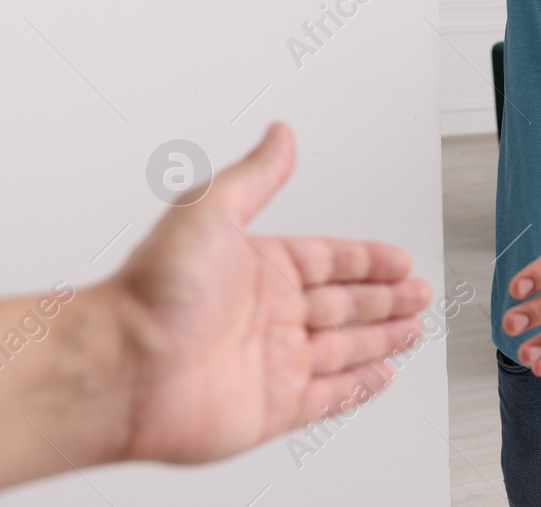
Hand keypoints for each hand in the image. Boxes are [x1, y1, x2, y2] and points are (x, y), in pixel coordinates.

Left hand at [111, 122, 431, 463]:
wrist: (122, 369)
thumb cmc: (150, 293)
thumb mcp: (210, 210)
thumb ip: (256, 175)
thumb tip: (279, 134)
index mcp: (259, 269)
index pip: (330, 260)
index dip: (368, 259)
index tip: (396, 259)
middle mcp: (268, 314)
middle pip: (345, 303)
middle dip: (385, 298)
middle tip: (418, 293)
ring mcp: (273, 362)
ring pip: (345, 348)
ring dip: (381, 338)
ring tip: (412, 329)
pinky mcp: (274, 406)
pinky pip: (330, 396)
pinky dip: (360, 387)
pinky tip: (380, 375)